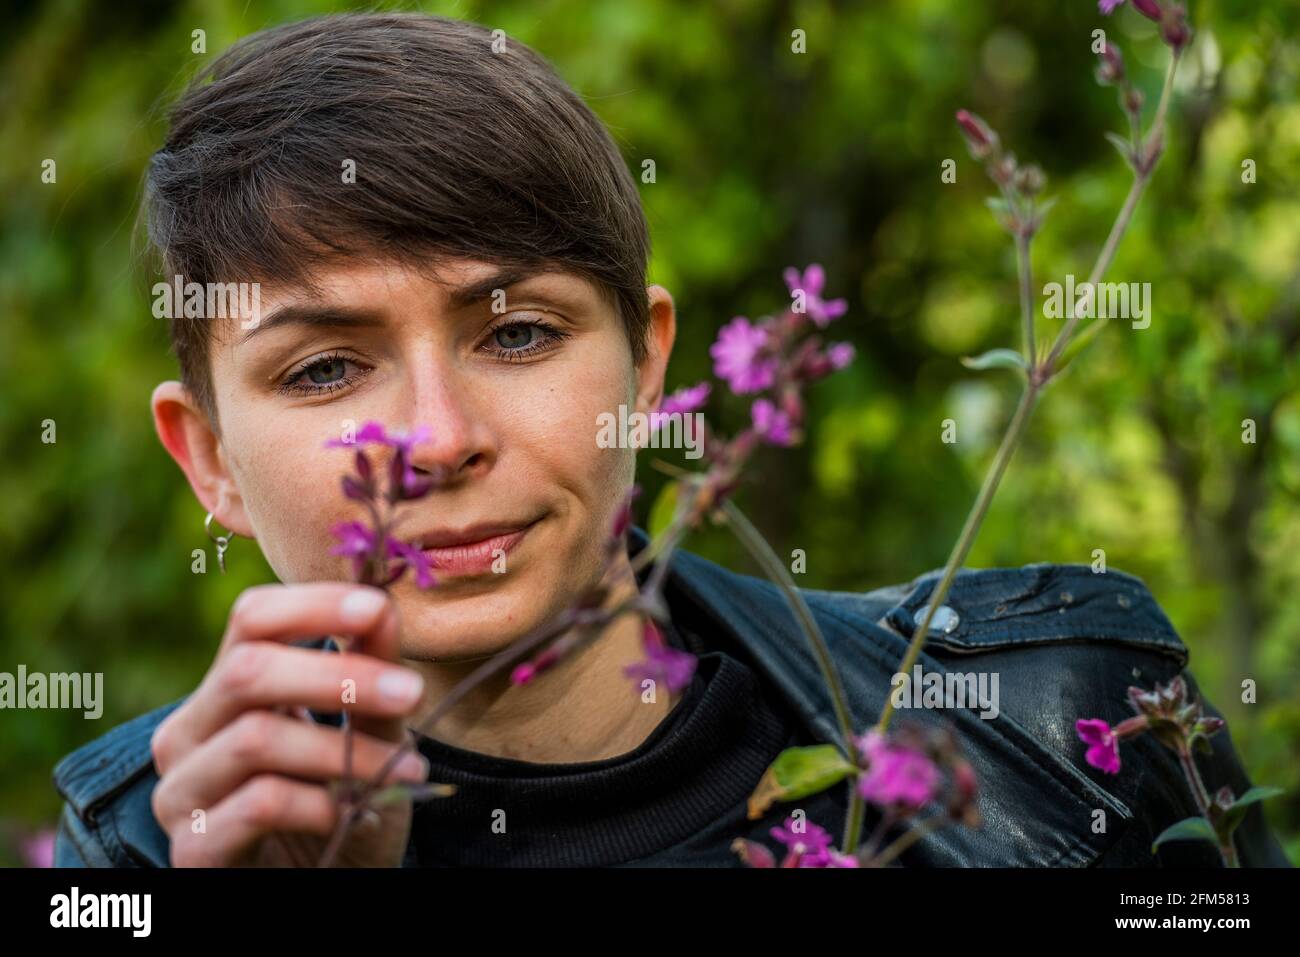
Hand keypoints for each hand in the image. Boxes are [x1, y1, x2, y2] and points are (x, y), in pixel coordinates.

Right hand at [150, 583, 428, 866]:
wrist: (323, 891)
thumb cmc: (339, 810)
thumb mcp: (367, 736)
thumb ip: (370, 676)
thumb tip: (383, 605)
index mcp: (226, 693)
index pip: (251, 619)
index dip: (311, 606)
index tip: (377, 608)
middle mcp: (188, 733)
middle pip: (247, 671)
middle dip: (338, 676)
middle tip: (411, 692)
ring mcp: (181, 792)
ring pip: (256, 739)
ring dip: (346, 751)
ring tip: (410, 769)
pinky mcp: (191, 850)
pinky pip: (259, 803)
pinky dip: (321, 803)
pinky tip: (353, 814)